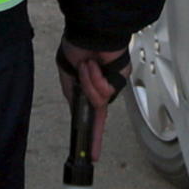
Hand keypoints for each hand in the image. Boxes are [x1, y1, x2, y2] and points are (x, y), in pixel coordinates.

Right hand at [56, 39, 130, 161]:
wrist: (88, 32)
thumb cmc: (78, 47)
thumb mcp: (68, 75)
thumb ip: (73, 94)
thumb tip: (80, 108)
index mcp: (92, 90)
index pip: (95, 119)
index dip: (94, 138)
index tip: (93, 156)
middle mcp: (104, 89)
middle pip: (98, 108)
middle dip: (90, 88)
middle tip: (87, 68)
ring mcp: (113, 84)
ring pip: (100, 100)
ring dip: (89, 81)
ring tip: (89, 64)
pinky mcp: (120, 77)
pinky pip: (105, 90)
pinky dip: (95, 77)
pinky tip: (95, 63)